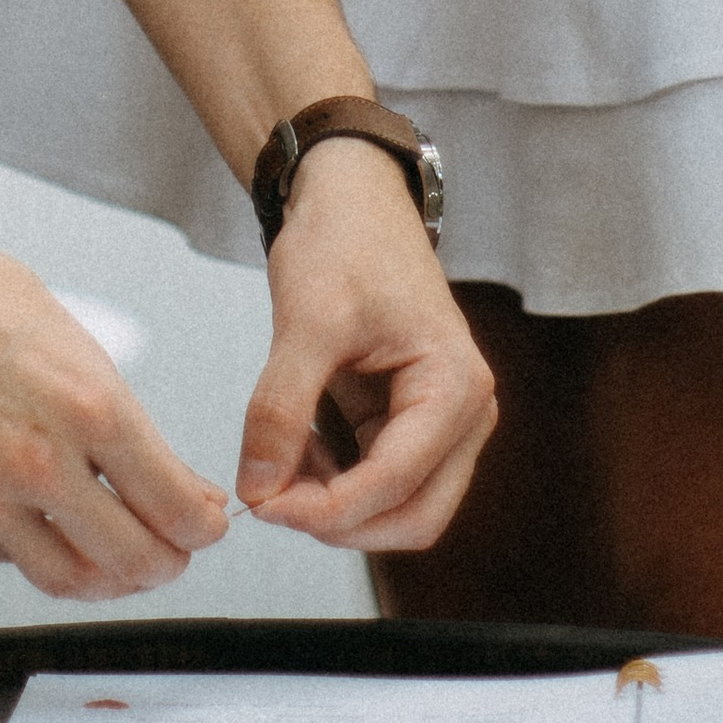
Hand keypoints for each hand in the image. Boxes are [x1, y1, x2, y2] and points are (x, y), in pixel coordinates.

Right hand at [0, 198, 228, 596]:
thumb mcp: (77, 343)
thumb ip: (125, 421)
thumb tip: (171, 480)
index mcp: (87, 404)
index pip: (176, 506)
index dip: (205, 525)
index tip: (208, 520)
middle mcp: (40, 460)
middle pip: (135, 560)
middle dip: (170, 561)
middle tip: (178, 547)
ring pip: (74, 581)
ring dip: (113, 578)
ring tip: (127, 556)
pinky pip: (14, 562)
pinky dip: (47, 555)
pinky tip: (58, 529)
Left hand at [234, 139, 495, 549]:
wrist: (352, 200)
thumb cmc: (346, 241)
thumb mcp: (305, 321)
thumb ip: (280, 409)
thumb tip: (258, 489)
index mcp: (456, 385)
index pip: (397, 482)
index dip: (327, 509)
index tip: (263, 505)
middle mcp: (464, 414)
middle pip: (414, 517)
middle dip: (339, 522)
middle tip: (267, 501)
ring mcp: (443, 423)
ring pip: (398, 508)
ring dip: (335, 506)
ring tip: (276, 463)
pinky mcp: (412, 424)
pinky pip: (380, 482)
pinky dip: (334, 483)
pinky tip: (294, 449)